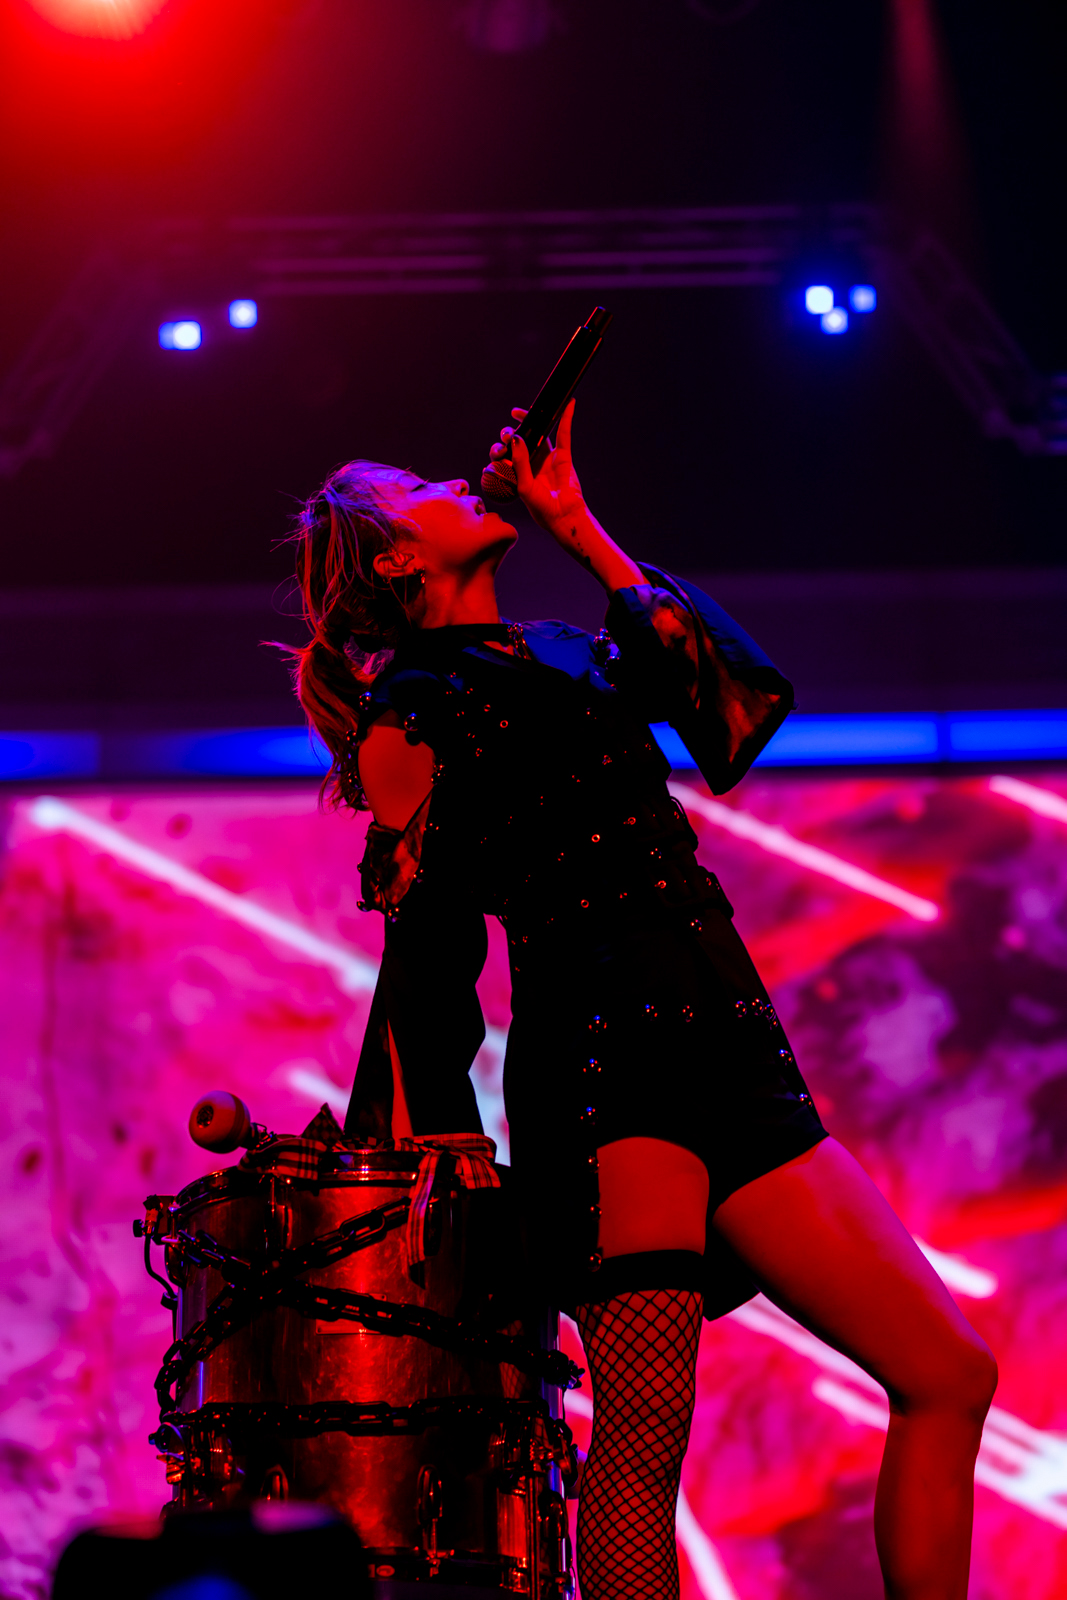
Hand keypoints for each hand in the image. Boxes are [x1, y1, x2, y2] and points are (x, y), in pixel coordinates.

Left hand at [488, 400, 584, 535]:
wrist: (563, 517)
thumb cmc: (541, 508)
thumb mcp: (524, 486)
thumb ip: (520, 462)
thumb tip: (516, 438)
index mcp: (518, 472)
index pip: (508, 453)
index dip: (502, 445)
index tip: (500, 442)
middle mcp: (532, 463)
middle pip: (521, 440)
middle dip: (511, 433)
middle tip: (507, 433)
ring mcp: (548, 458)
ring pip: (539, 434)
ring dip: (532, 420)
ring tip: (522, 411)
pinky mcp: (563, 457)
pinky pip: (564, 434)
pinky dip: (566, 418)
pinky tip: (568, 404)